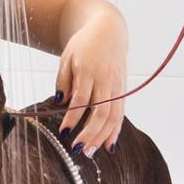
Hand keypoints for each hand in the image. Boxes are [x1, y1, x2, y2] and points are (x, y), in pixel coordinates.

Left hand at [56, 15, 126, 155]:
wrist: (108, 30)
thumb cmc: (83, 45)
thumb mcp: (67, 57)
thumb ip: (63, 80)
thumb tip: (60, 102)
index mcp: (89, 69)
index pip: (82, 98)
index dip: (74, 117)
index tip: (64, 132)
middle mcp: (106, 79)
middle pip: (101, 110)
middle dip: (90, 132)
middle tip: (78, 149)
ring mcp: (117, 85)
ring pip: (113, 115)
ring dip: (102, 136)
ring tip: (90, 153)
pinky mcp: (123, 90)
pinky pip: (121, 113)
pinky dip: (115, 131)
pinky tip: (108, 146)